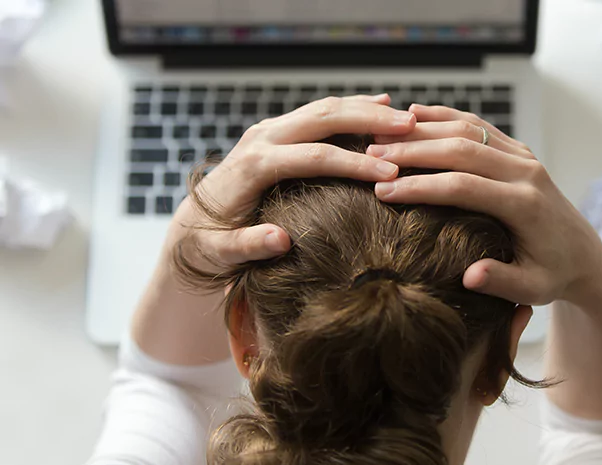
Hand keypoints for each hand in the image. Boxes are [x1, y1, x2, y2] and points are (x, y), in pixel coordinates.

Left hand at [170, 95, 415, 266]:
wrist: (191, 223)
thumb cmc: (208, 243)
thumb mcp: (220, 253)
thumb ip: (247, 246)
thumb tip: (280, 240)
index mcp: (253, 166)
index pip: (313, 157)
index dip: (354, 164)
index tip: (390, 173)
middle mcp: (262, 138)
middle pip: (323, 119)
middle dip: (369, 120)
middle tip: (410, 127)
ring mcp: (270, 130)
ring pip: (324, 109)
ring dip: (366, 109)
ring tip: (406, 117)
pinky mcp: (278, 131)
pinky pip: (320, 113)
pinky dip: (352, 107)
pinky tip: (381, 103)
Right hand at [367, 105, 601, 305]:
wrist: (582, 253)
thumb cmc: (552, 275)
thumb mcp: (533, 289)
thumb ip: (502, 282)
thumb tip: (470, 277)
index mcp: (525, 204)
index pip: (464, 186)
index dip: (421, 187)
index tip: (383, 191)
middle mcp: (525, 172)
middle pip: (462, 149)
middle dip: (412, 151)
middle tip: (370, 156)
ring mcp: (523, 156)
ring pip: (467, 129)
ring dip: (422, 129)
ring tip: (380, 135)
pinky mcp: (518, 150)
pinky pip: (477, 125)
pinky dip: (444, 117)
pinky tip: (412, 114)